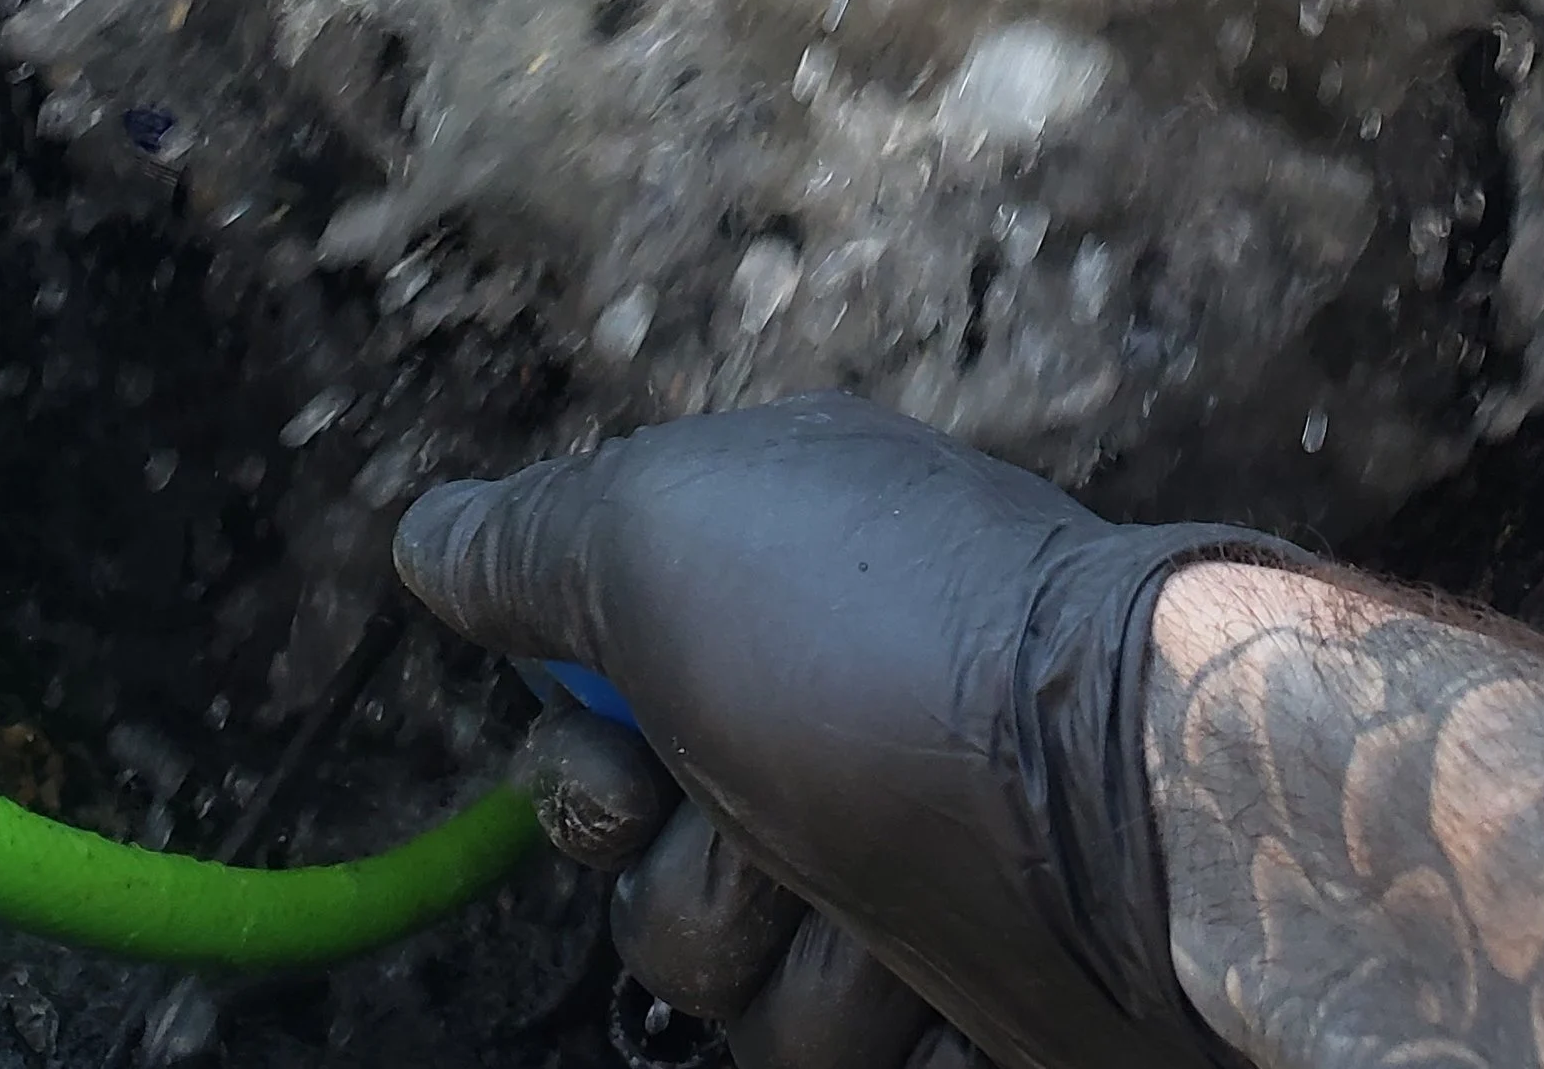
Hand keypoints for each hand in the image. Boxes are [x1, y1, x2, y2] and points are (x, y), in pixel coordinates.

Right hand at [393, 394, 1288, 1068]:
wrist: (1118, 809)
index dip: (580, 760)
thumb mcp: (658, 528)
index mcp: (763, 573)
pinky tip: (955, 973)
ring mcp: (905, 849)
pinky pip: (858, 1057)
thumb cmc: (878, 645)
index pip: (583, 705)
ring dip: (799, 967)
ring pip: (741, 989)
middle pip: (647, 868)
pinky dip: (897, 1034)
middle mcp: (827, 703)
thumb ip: (527, 539)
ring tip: (888, 903)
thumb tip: (426, 537)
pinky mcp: (965, 977)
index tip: (632, 752)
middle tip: (768, 832)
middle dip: (689, 885)